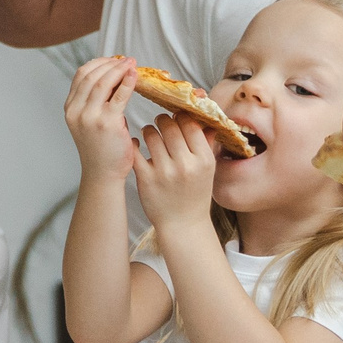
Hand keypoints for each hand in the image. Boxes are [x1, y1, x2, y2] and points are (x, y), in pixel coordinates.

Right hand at [64, 56, 140, 179]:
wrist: (103, 173)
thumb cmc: (101, 148)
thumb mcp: (90, 121)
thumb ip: (95, 101)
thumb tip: (113, 77)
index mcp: (70, 108)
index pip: (81, 75)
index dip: (98, 63)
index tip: (113, 60)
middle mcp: (76, 111)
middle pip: (91, 75)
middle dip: (110, 63)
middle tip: (126, 60)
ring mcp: (89, 117)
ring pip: (103, 82)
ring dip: (119, 69)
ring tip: (132, 64)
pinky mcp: (107, 123)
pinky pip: (119, 96)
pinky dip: (127, 82)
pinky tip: (135, 75)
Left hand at [133, 115, 216, 230]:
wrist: (183, 226)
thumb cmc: (195, 195)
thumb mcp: (207, 170)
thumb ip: (206, 143)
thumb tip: (206, 118)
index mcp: (203, 160)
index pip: (190, 123)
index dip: (181, 116)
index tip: (177, 117)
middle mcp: (185, 165)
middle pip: (169, 125)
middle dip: (163, 120)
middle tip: (160, 122)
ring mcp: (165, 172)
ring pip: (150, 134)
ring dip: (148, 131)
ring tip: (150, 134)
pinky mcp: (146, 179)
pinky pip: (135, 152)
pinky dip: (134, 145)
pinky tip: (137, 145)